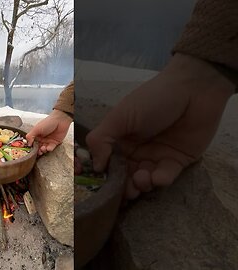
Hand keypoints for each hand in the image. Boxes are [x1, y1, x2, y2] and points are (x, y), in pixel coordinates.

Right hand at [26, 109, 72, 154]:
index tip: (30, 150)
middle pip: (38, 148)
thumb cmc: (47, 122)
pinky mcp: (55, 143)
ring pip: (44, 149)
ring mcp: (48, 141)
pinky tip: (48, 148)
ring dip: (43, 150)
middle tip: (37, 152)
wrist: (60, 120)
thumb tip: (28, 144)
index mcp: (36, 135)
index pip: (32, 143)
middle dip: (37, 151)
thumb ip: (30, 136)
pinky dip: (49, 149)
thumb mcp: (36, 129)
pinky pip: (51, 148)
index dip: (31, 147)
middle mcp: (42, 139)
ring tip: (43, 149)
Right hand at [86, 53, 234, 199]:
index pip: (107, 164)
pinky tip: (157, 177)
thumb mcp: (119, 117)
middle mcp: (135, 151)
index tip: (101, 187)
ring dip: (140, 185)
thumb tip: (95, 168)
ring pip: (143, 180)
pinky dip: (159, 180)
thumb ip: (101, 141)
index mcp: (118, 140)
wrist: (193, 90)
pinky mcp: (177, 162)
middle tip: (125, 192)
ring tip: (141, 180)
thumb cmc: (151, 100)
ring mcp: (156, 157)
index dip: (104, 176)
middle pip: (124, 176)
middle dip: (123, 187)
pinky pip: (165, 177)